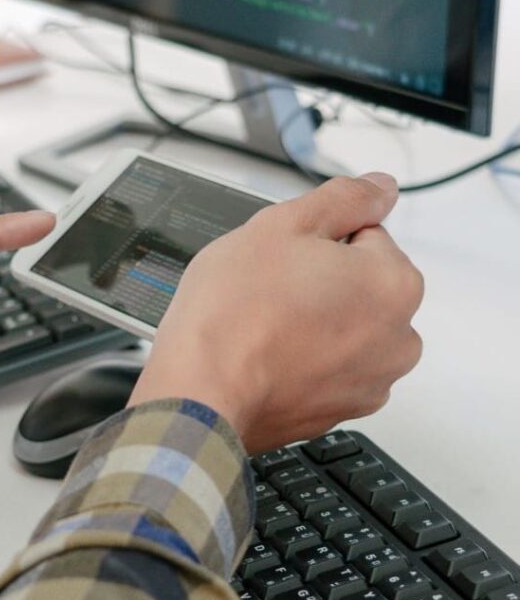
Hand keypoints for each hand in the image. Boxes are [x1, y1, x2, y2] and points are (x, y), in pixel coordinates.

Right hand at [130, 174, 423, 453]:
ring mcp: (371, 382)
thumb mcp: (283, 226)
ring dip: (313, 323)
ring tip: (263, 327)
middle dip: (320, 282)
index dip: (316, 240)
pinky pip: (326, 371)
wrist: (200, 393)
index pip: (364, 235)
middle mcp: (398, 338)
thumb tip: (381, 186)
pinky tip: (264, 357)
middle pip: (359, 286)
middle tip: (267, 290)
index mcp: (395, 283)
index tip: (282, 257)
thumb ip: (344, 198)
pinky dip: (302, 362)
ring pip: (343, 330)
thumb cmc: (233, 314)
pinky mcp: (340, 413)